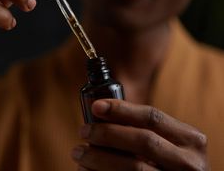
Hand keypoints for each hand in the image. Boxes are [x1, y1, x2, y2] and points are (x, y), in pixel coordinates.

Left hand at [72, 99, 207, 170]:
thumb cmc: (167, 163)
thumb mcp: (165, 142)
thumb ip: (141, 128)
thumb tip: (100, 111)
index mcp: (190, 140)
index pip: (152, 117)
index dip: (121, 109)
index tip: (96, 106)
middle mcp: (190, 163)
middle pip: (143, 140)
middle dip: (108, 133)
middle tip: (84, 131)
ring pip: (134, 168)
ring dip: (100, 158)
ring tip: (79, 153)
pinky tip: (88, 170)